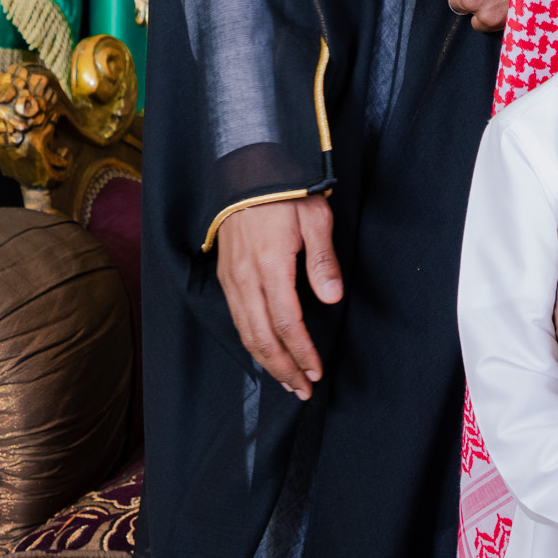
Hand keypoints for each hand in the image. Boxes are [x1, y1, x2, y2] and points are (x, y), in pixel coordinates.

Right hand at [216, 194, 342, 398]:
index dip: (302, 352)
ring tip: (287, 380)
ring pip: (245, 332)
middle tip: (303, 389)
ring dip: (266, 361)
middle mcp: (245, 278)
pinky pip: (236, 318)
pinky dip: (251, 342)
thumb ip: (322, 260)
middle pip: (261, 337)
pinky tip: (264, 352)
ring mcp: (231, 278)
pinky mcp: (226, 274)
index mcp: (269, 265)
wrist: (247, 168)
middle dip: (283, 368)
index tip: (316, 370)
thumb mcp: (314, 216)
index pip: (286, 322)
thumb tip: (331, 298)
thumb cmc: (286, 189)